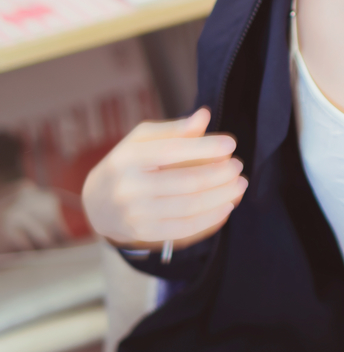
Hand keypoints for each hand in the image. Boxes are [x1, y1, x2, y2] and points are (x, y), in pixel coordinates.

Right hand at [82, 107, 246, 249]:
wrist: (96, 204)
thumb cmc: (128, 165)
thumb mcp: (142, 140)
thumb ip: (174, 130)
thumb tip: (203, 116)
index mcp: (129, 157)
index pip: (172, 151)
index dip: (205, 147)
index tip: (231, 143)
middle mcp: (130, 187)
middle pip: (186, 182)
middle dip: (219, 174)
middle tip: (238, 166)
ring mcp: (136, 214)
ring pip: (189, 207)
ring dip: (221, 196)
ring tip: (239, 186)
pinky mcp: (144, 234)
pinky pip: (185, 229)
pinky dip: (210, 218)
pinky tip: (226, 207)